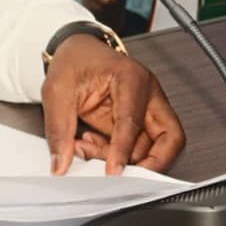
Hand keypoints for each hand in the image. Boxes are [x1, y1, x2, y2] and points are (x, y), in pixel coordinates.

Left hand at [41, 35, 184, 176]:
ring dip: (124, 158)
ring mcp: (146, 108)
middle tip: (124, 175)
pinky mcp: (138, 121)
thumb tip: (61, 163)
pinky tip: (93, 144)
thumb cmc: (73, 61)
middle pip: (169, 137)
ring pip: (152, 147)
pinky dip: (117, 154)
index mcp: (130, 77)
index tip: (112, 171)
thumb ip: (59, 129)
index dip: (123, 150)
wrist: (74, 51)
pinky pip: (137, 147)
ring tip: (89, 148)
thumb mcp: (56, 91)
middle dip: (150, 163)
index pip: (134, 121)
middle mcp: (147, 92)